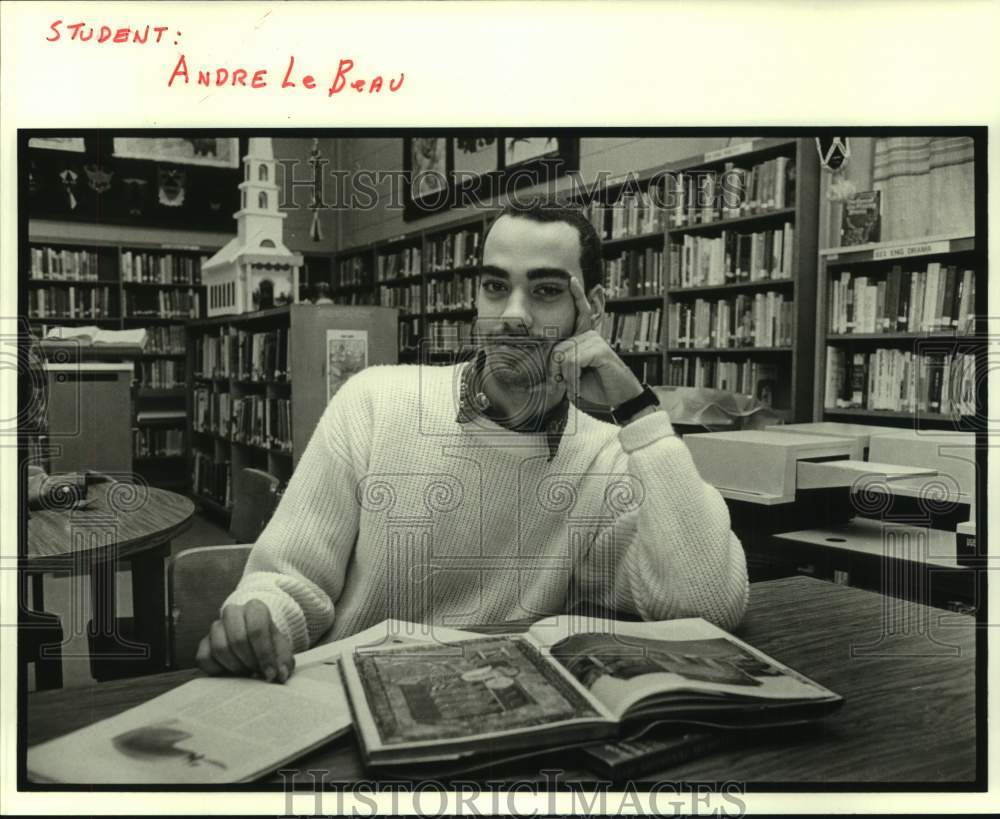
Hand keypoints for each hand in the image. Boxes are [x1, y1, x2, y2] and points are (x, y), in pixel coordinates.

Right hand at [195, 600, 294, 682]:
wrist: (255, 643)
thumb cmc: (270, 646)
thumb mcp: (282, 651)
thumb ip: (284, 662)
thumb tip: (280, 675)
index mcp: (255, 608)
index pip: (257, 629)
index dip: (264, 655)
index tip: (271, 674)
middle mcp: (233, 612)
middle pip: (237, 639)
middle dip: (249, 661)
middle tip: (257, 672)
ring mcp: (215, 626)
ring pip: (220, 648)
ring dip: (235, 667)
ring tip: (247, 672)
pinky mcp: (203, 643)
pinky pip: (204, 658)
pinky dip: (218, 671)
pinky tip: (232, 673)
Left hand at [548, 276, 643, 406]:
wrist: (619, 398)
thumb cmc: (596, 386)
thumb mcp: (573, 375)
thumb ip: (562, 364)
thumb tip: (552, 360)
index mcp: (584, 338)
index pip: (580, 314)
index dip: (577, 296)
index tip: (572, 280)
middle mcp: (590, 335)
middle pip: (558, 347)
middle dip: (555, 370)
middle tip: (564, 383)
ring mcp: (596, 341)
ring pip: (564, 355)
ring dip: (565, 376)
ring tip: (576, 384)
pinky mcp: (600, 350)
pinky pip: (573, 360)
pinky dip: (572, 377)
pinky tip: (581, 382)